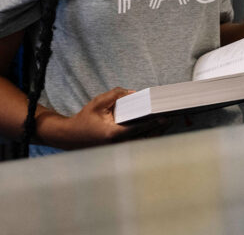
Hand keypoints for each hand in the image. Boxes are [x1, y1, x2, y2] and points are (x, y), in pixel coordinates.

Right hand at [45, 88, 168, 149]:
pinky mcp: (119, 150)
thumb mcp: (98, 102)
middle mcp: (118, 144)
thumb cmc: (84, 119)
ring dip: (155, 133)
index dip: (153, 122)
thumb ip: (116, 95)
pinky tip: (155, 129)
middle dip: (158, 128)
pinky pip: (137, 144)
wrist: (71, 137)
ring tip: (167, 124)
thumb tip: (134, 93)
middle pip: (145, 137)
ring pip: (143, 142)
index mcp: (113, 134)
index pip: (138, 128)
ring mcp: (119, 149)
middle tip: (172, 120)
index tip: (165, 117)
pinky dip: (147, 136)